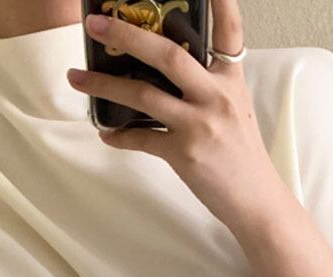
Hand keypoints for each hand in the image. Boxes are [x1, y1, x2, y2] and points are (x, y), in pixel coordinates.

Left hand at [67, 0, 284, 233]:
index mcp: (230, 80)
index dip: (219, 3)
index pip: (228, 32)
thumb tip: (165, 75)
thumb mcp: (235, 110)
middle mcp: (215, 96)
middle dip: (128, 36)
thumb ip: (207, 87)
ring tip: (77, 79)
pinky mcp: (184, 154)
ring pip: (143, 95)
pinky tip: (106, 134)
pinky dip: (119, 137)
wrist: (255, 200)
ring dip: (104, 86)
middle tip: (96, 25)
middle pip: (168, 55)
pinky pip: (141, 140)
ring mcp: (199, 125)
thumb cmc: (241, 155)